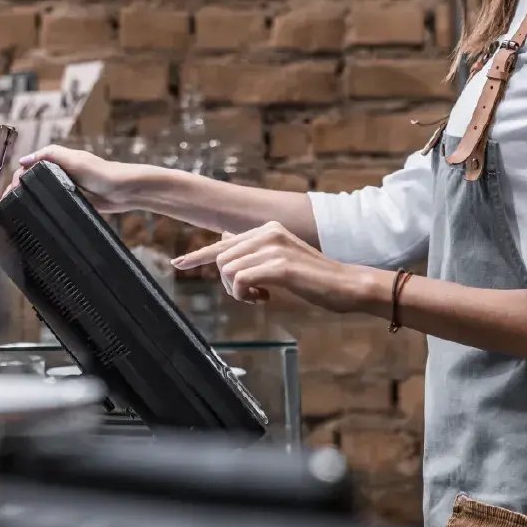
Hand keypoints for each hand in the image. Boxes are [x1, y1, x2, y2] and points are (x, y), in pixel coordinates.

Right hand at [4, 144, 148, 213]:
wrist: (124, 191)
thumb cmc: (101, 172)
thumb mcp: (74, 160)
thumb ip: (49, 155)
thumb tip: (23, 160)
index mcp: (59, 161)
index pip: (31, 166)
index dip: (19, 176)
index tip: (10, 190)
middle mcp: (61, 173)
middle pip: (34, 180)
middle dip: (19, 190)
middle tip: (9, 203)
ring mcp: (67, 188)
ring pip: (42, 193)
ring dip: (29, 200)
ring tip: (16, 211)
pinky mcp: (74, 202)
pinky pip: (55, 205)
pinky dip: (43, 208)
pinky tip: (35, 217)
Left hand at [172, 221, 380, 312]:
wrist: (347, 285)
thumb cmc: (315, 279)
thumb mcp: (280, 261)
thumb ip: (253, 252)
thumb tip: (223, 240)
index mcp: (268, 229)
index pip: (223, 243)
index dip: (198, 256)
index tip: (179, 263)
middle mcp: (268, 232)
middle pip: (222, 259)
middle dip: (229, 284)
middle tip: (252, 295)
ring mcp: (273, 246)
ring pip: (228, 270)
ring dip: (238, 291)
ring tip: (261, 296)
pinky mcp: (279, 265)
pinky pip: (240, 280)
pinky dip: (246, 294)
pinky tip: (266, 297)